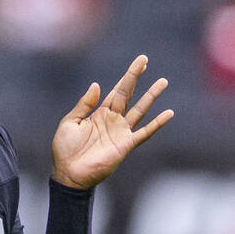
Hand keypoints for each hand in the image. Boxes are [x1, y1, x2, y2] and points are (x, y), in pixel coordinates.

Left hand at [50, 56, 173, 189]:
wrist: (69, 173)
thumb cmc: (65, 149)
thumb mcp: (70, 121)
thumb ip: (84, 104)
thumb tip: (97, 85)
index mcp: (99, 112)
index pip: (117, 90)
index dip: (127, 76)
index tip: (140, 62)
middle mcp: (113, 119)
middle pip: (128, 94)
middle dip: (136, 77)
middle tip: (145, 60)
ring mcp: (121, 131)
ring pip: (140, 109)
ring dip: (151, 96)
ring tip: (163, 81)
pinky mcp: (125, 145)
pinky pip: (144, 132)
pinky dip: (157, 124)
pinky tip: (168, 113)